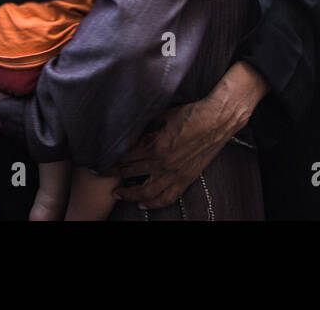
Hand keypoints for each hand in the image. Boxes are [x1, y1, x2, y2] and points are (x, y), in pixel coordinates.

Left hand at [113, 62, 266, 208]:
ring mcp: (175, 174)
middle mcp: (163, 164)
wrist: (217, 120)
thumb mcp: (163, 115)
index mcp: (155, 146)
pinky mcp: (186, 179)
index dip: (112, 161)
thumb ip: (147, 125)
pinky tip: (144, 205)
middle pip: (131, 173)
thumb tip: (133, 128)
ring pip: (146, 193)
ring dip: (130, 195)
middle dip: (114, 176)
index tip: (101, 162)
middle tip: (103, 176)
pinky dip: (154, 204)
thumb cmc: (192, 113)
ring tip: (119, 194)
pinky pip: (167, 197)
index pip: (126, 158)